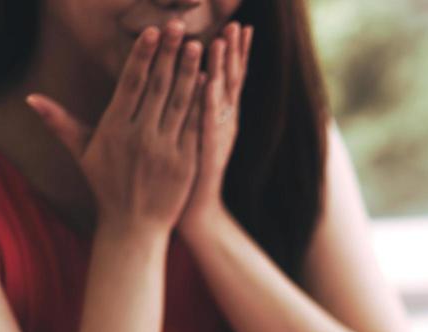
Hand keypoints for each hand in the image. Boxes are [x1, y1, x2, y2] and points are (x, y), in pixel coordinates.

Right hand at [27, 23, 204, 235]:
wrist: (134, 227)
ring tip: (198, 45)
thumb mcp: (83, 154)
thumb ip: (61, 123)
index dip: (142, 56)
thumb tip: (31, 98)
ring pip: (179, 104)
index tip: (152, 32)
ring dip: (190, 73)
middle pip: (157, 88)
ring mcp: (165, 151)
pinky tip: (212, 83)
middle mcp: (140, 137)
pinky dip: (204, 106)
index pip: (131, 84)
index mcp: (114, 129)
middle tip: (179, 25)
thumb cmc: (107, 186)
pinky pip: (196, 128)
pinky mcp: (185, 164)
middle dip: (169, 55)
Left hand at [180, 20, 251, 238]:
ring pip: (220, 96)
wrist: (192, 210)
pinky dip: (206, 101)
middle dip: (234, 52)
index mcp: (221, 116)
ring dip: (221, 68)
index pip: (232, 77)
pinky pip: (205, 122)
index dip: (237, 53)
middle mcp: (223, 123)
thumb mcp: (194, 134)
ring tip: (220, 40)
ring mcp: (215, 137)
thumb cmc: (187, 171)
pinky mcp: (203, 151)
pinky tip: (205, 81)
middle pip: (232, 81)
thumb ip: (196, 108)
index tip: (239, 26)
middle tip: (237, 25)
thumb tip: (193, 79)